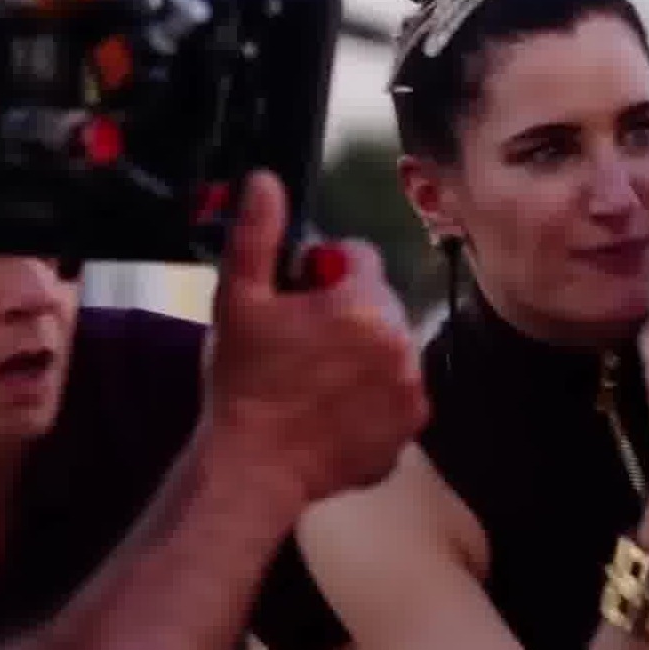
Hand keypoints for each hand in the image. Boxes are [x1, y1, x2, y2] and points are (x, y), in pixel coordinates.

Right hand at [204, 170, 428, 506]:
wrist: (253, 469)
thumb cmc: (241, 384)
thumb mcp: (238, 299)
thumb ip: (257, 234)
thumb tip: (266, 180)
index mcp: (365, 305)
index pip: (357, 258)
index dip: (321, 275)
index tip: (295, 302)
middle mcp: (400, 345)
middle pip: (377, 303)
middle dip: (345, 313)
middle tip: (300, 344)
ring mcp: (410, 391)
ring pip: (388, 346)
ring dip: (362, 353)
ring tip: (314, 379)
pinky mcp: (409, 429)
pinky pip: (397, 392)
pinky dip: (374, 396)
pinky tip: (333, 408)